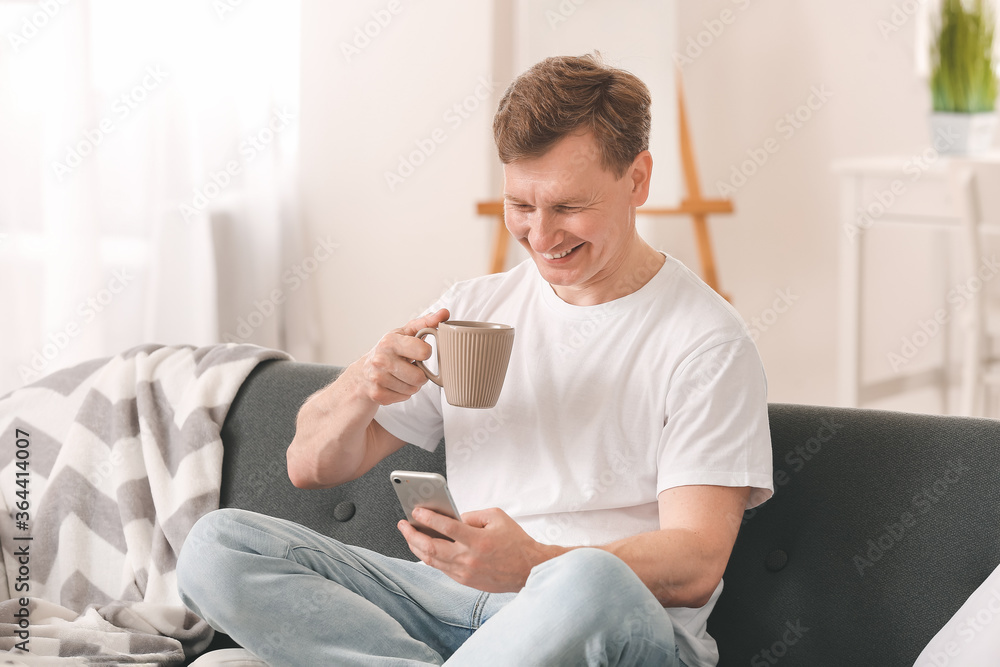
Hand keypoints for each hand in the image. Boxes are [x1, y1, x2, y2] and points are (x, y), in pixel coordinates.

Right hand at [355, 308, 448, 405]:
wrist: (362, 373)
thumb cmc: (389, 350)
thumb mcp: (405, 333)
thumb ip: (426, 323)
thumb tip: (445, 313)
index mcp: (390, 342)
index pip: (424, 352)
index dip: (425, 353)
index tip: (418, 352)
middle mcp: (381, 360)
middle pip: (420, 377)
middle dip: (420, 374)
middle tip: (411, 367)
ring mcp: (378, 378)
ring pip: (413, 389)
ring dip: (412, 385)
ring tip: (402, 375)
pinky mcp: (377, 395)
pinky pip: (404, 398)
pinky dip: (403, 393)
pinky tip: (394, 384)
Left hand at [397, 507, 564, 592]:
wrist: (529, 569)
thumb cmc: (515, 541)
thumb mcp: (496, 517)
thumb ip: (472, 515)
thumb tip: (451, 516)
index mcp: (478, 540)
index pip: (446, 527)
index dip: (428, 518)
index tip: (416, 510)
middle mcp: (469, 558)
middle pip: (431, 547)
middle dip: (412, 535)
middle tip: (403, 524)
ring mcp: (465, 572)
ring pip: (432, 561)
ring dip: (416, 547)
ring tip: (409, 535)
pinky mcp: (465, 581)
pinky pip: (441, 568)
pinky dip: (429, 557)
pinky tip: (423, 548)